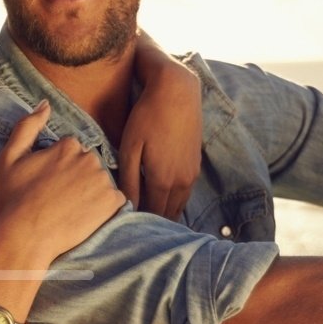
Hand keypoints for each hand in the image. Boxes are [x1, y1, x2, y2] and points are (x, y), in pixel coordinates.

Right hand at [0, 101, 124, 266]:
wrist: (24, 238)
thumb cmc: (13, 199)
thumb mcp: (9, 157)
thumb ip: (27, 126)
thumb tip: (45, 104)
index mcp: (68, 145)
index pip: (72, 152)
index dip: (58, 170)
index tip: (47, 186)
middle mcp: (89, 158)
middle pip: (88, 166)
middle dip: (77, 179)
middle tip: (57, 200)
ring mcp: (102, 180)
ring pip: (100, 182)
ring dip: (90, 193)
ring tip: (70, 210)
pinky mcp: (113, 202)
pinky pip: (115, 200)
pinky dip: (104, 208)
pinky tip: (83, 217)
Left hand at [123, 36, 200, 219]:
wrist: (177, 92)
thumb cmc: (147, 117)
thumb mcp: (130, 148)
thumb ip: (129, 180)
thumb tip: (127, 207)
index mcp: (163, 181)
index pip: (152, 215)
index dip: (140, 225)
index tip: (127, 232)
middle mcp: (182, 182)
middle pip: (167, 214)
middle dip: (153, 223)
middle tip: (136, 231)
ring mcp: (192, 174)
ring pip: (178, 205)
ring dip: (165, 213)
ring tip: (148, 220)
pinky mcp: (195, 164)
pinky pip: (184, 193)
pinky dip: (173, 201)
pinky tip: (161, 200)